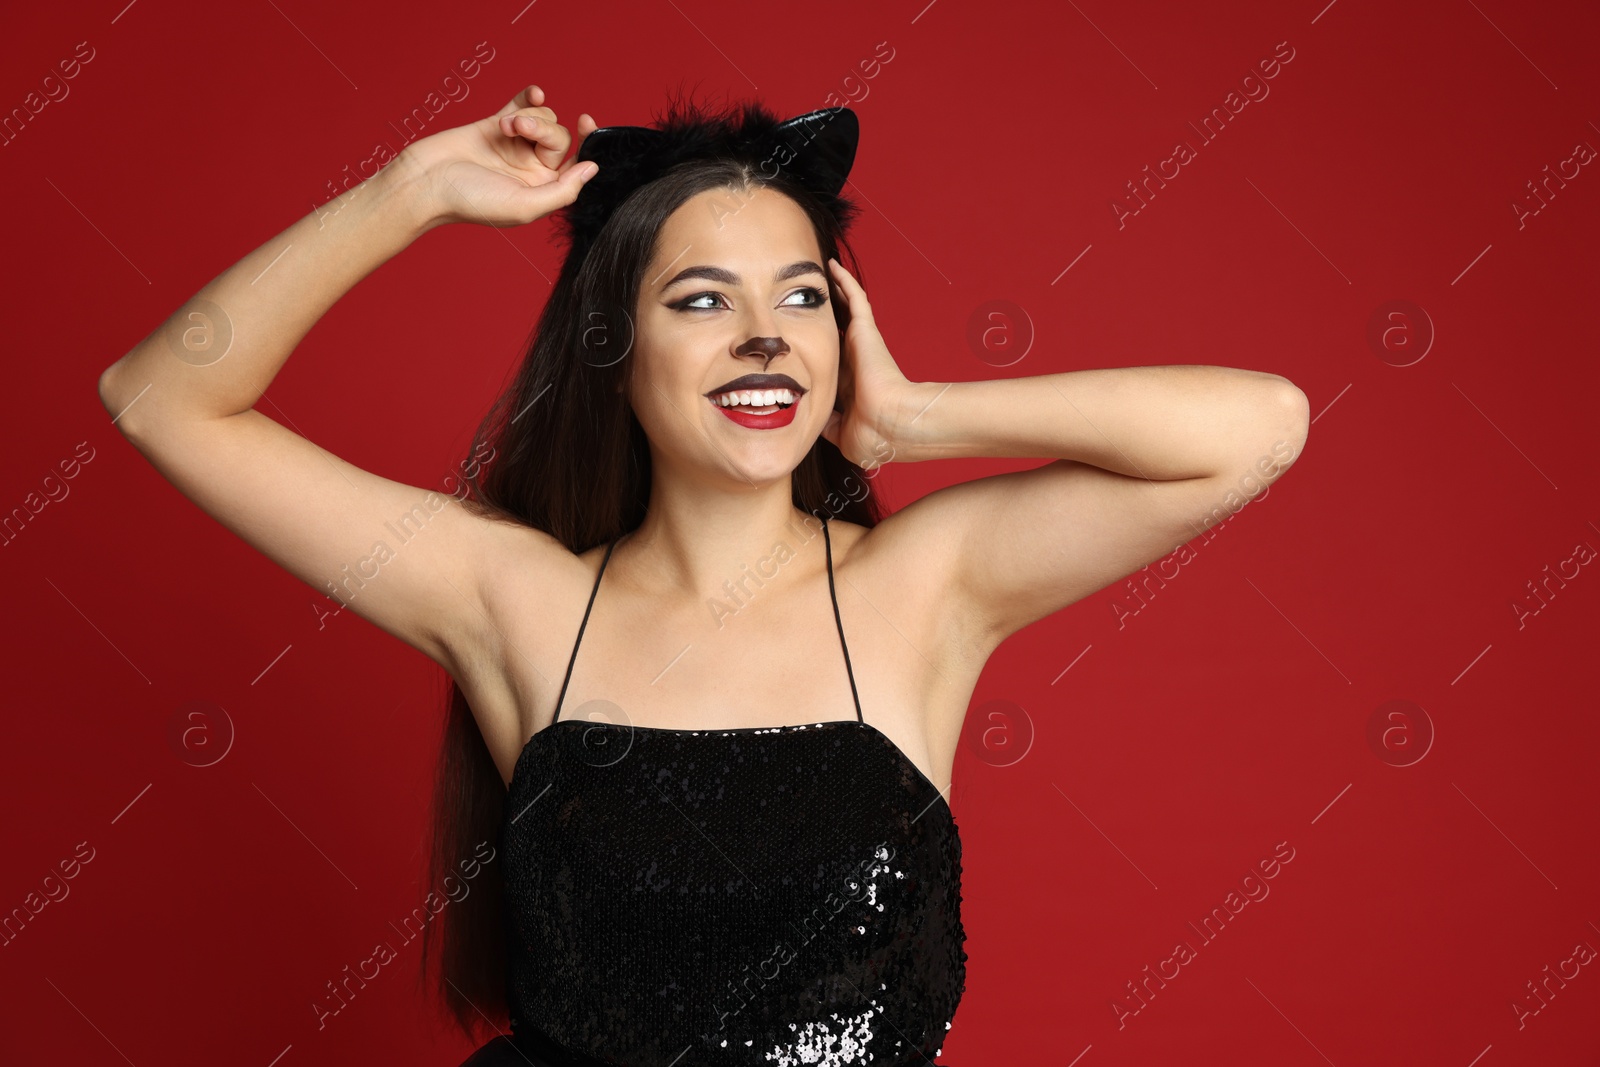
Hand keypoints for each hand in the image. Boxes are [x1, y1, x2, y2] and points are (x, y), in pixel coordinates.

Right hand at [393, 84, 599, 228]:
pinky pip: (523, 104)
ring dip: (527, 117)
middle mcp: (532, 168)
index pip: (576, 164)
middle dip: (542, 128)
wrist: (427, 182)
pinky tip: (535, 93)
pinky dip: (530, 97)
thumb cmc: (471, 201)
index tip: (587, 122)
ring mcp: (515, 145)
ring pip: (543, 118)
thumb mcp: (525, 206)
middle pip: (558, 138)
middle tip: (516, 129)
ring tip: (504, 127)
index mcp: (542, 190)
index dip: (587, 143)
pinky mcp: (497, 125)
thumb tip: (592, 169)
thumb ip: (563, 190)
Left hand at [822, 258, 918, 470]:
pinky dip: (844, 281)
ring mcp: (862, 344)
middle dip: (824, 321)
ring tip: (819, 276)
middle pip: (836, 333)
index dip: (819, 357)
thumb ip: (827, 425)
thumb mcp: (842, 434)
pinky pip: (854, 298)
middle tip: (804, 304)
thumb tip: (812, 423)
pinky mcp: (865, 331)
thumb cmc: (872, 434)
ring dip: (835, 295)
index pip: (832, 365)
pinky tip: (832, 267)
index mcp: (850, 385)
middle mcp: (855, 361)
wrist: (890, 424)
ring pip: (846, 311)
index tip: (800, 350)